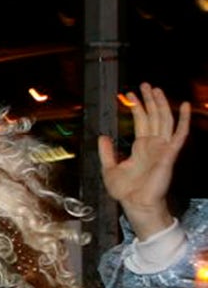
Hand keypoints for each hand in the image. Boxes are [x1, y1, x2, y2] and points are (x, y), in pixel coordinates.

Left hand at [98, 83, 190, 238]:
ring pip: (164, 120)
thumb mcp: (109, 168)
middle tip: (144, 84)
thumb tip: (103, 135)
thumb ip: (107, 152)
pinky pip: (179, 134)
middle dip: (149, 100)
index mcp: (141, 147)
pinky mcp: (170, 154)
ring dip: (160, 104)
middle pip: (153, 116)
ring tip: (155, 88)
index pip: (141, 121)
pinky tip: (183, 105)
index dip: (136, 107)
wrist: (136, 204)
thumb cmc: (125, 191)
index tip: (128, 94)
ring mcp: (163, 148)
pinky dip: (182, 119)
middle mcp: (153, 145)